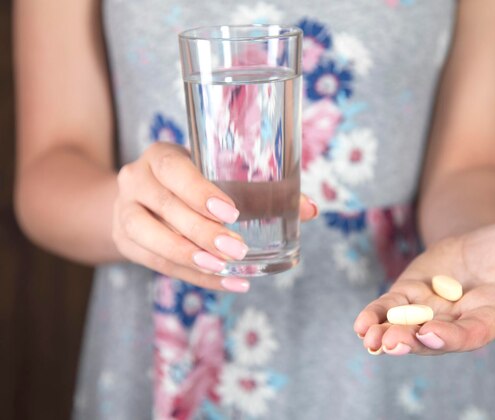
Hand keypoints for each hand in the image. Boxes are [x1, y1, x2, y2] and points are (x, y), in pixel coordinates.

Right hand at [112, 142, 316, 291]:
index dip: (199, 191)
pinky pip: (156, 262)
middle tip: (237, 248)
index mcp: (160, 156)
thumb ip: (261, 191)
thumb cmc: (192, 183)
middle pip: (165, 206)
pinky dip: (192, 275)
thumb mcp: (216, 176)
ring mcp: (124, 211)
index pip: (173, 168)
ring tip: (224, 268)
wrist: (141, 197)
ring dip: (188, 256)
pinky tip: (225, 282)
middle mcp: (135, 179)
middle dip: (202, 231)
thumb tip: (310, 209)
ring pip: (148, 236)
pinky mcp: (124, 241)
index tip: (230, 212)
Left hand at [353, 223, 494, 354]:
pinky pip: (389, 309)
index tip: (432, 334)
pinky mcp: (408, 294)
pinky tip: (361, 324)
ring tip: (370, 336)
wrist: (483, 237)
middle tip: (390, 342)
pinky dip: (374, 316)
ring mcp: (430, 309)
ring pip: (406, 327)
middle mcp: (457, 319)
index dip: (453, 336)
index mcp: (490, 314)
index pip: (473, 332)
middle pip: (433, 336)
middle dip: (411, 341)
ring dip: (387, 333)